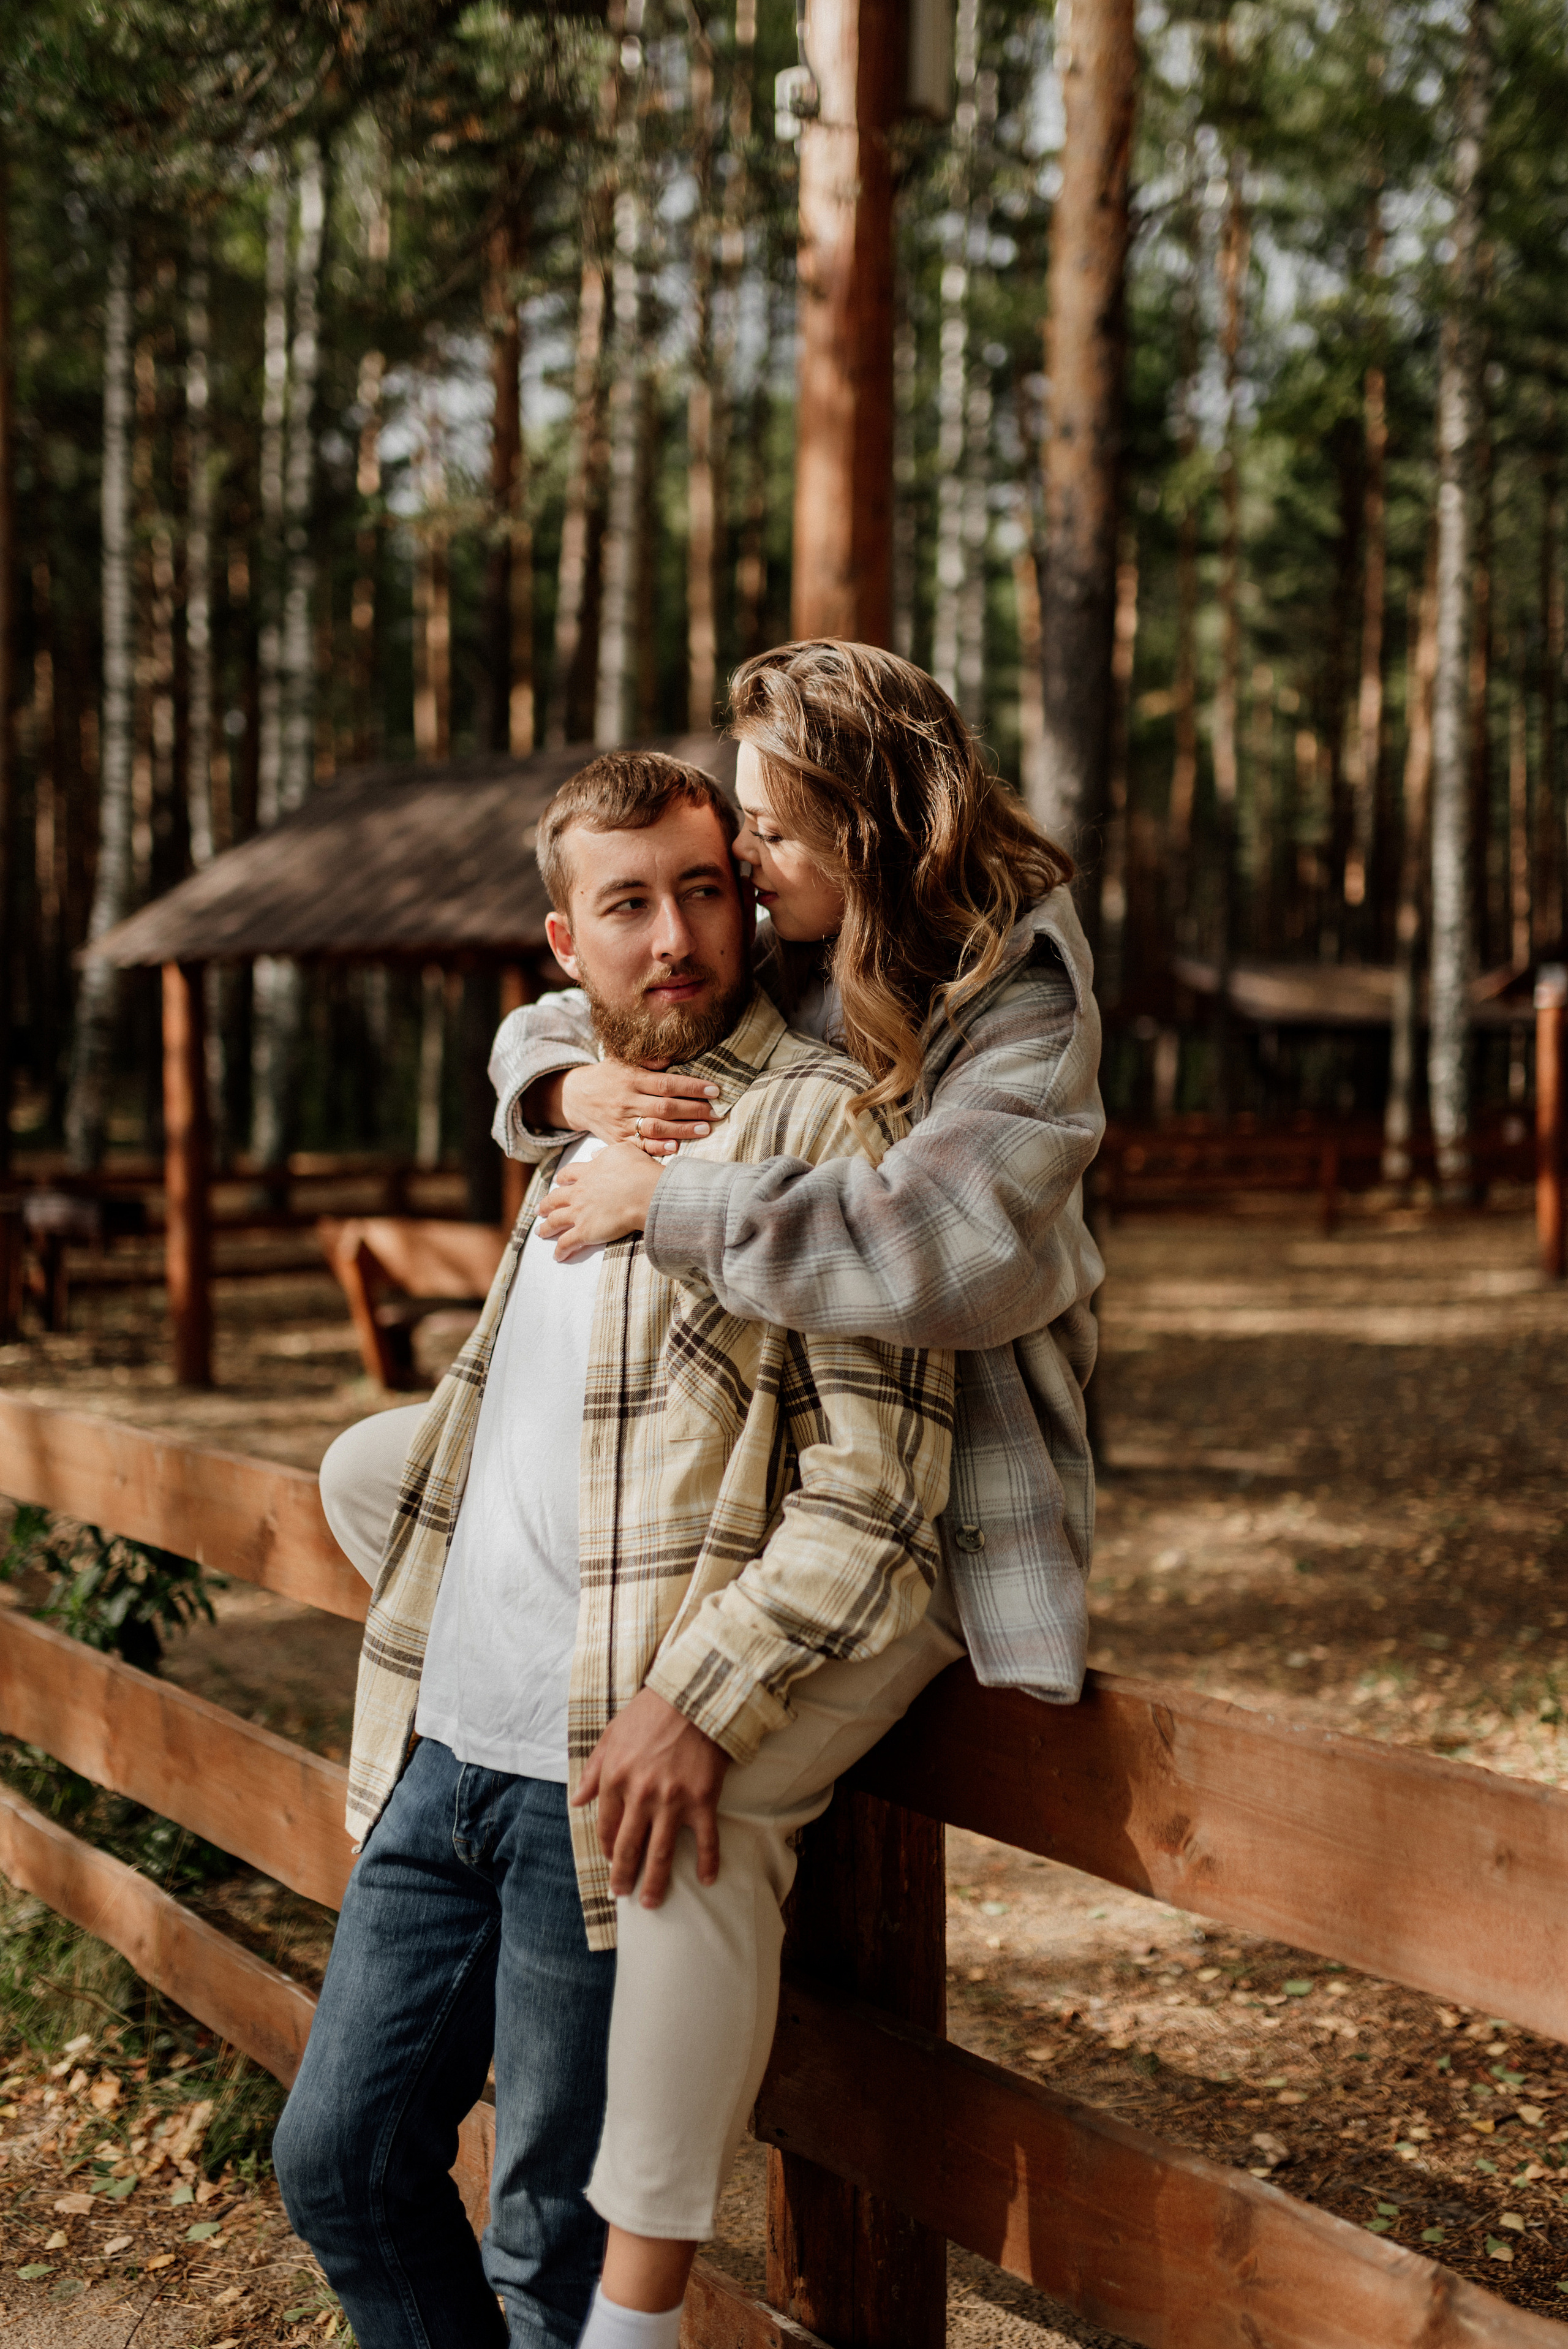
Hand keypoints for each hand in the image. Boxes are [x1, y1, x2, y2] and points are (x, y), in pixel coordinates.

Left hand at [536, 1143, 660, 1257]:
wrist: (645, 1193)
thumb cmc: (639, 1171)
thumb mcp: (621, 1151)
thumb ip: (605, 1152)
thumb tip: (594, 1153)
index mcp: (588, 1173)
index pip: (568, 1174)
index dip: (561, 1178)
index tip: (558, 1181)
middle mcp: (579, 1192)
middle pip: (555, 1198)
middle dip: (546, 1205)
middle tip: (539, 1210)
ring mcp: (580, 1212)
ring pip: (555, 1221)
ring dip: (546, 1228)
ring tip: (540, 1233)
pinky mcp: (585, 1231)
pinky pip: (567, 1243)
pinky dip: (560, 1250)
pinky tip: (557, 1257)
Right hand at [558, 1062, 721, 1155]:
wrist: (576, 1097)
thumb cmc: (608, 1076)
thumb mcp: (622, 1059)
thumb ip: (647, 1059)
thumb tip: (672, 1056)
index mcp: (631, 1078)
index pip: (667, 1083)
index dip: (692, 1087)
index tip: (715, 1090)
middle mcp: (626, 1100)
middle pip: (665, 1107)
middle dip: (693, 1110)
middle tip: (716, 1113)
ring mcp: (621, 1122)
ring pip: (655, 1128)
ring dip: (682, 1130)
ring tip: (705, 1130)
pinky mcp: (616, 1139)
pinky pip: (639, 1146)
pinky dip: (658, 1148)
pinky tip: (676, 1147)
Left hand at [573, 1688, 728, 1905]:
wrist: (694, 1694)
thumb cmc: (650, 1712)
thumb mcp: (611, 1735)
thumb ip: (592, 1770)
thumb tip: (576, 1801)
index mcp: (615, 1779)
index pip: (606, 1826)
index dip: (607, 1848)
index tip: (611, 1861)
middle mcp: (640, 1796)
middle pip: (628, 1847)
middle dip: (623, 1876)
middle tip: (622, 1895)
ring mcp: (672, 1801)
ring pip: (660, 1852)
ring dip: (655, 1882)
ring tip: (651, 1903)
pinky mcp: (702, 1800)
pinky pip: (706, 1839)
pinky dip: (707, 1862)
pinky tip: (707, 1880)